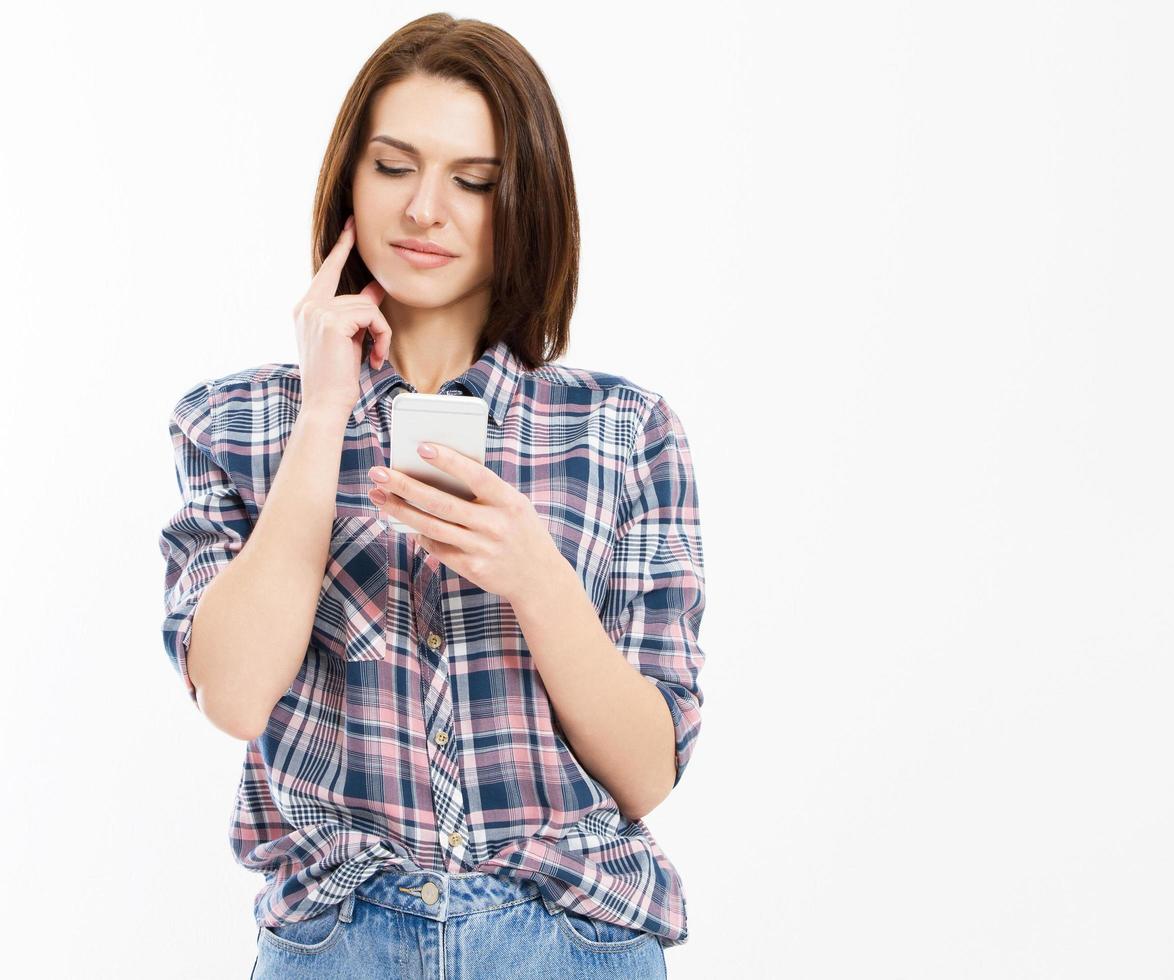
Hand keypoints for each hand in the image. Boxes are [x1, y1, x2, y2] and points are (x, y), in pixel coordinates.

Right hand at [293, 213, 393, 415]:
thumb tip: (376, 289)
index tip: (352, 225)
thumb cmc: (335, 378)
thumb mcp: (347, 339)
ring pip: (368, 306)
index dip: (342, 247)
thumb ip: (357, 312)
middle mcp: (307, 306)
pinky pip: (373, 316)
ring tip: (373, 358)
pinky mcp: (332, 320)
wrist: (324, 404)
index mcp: (306, 309)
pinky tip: (374, 358)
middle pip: (357, 295)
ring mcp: (317, 311)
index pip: (328, 271)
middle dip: (375, 321)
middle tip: (376, 346)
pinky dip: (381, 337)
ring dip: (380, 334)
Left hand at [367, 443, 563, 604]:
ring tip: (378, 495)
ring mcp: (482, 548)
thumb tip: (436, 473)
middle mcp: (494, 524)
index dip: (449, 461)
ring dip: (400, 510)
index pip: (475, 476)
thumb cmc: (521, 531)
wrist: (539, 578)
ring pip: (431, 526)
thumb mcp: (514, 505)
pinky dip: (420, 533)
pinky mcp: (472, 568)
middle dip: (405, 486)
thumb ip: (484, 491)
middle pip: (441, 503)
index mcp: (508, 501)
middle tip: (379, 473)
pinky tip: (406, 522)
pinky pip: (437, 547)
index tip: (421, 447)